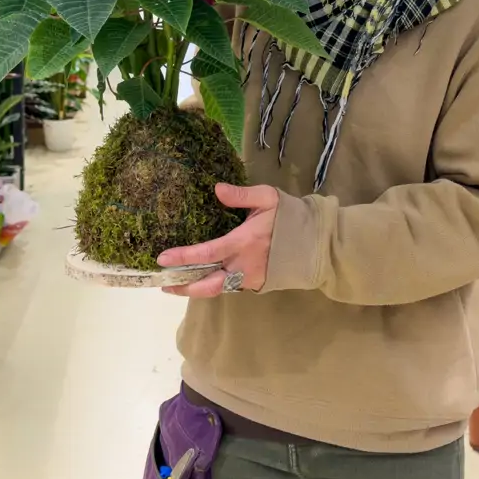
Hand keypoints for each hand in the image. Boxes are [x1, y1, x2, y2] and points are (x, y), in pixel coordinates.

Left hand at [157, 184, 278, 297]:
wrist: (316, 243)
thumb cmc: (290, 217)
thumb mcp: (268, 198)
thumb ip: (242, 195)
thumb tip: (217, 189)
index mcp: (244, 243)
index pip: (207, 253)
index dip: (183, 257)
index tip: (163, 258)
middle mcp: (244, 265)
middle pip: (208, 284)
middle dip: (183, 286)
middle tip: (163, 284)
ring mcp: (250, 278)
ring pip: (217, 289)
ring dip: (195, 289)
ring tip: (176, 285)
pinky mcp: (256, 284)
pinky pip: (229, 287)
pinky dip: (212, 286)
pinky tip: (201, 281)